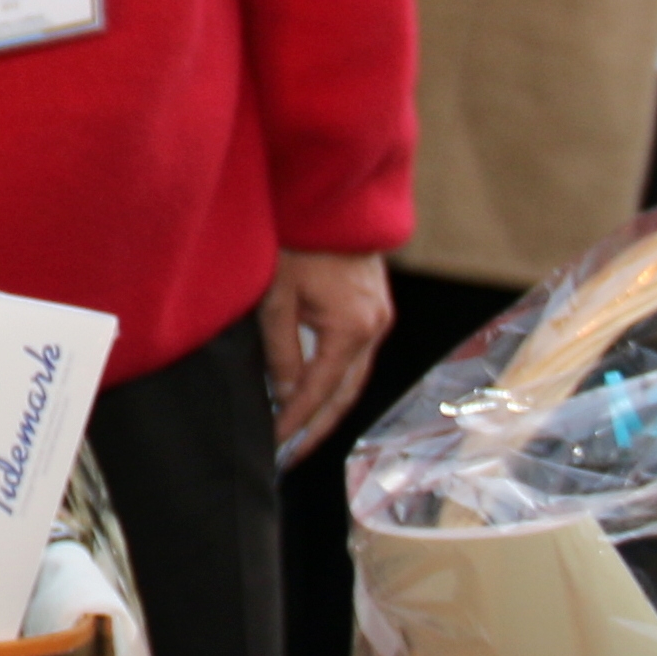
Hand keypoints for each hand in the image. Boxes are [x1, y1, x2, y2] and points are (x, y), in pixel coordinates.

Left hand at [259, 248, 393, 460]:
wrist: (332, 200)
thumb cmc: (299, 240)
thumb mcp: (277, 298)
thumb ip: (281, 351)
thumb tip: (286, 394)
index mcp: (351, 329)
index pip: (320, 392)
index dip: (296, 422)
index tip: (276, 445)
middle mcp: (374, 329)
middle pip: (345, 395)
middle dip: (317, 428)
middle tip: (291, 455)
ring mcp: (379, 319)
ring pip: (354, 379)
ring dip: (329, 407)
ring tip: (301, 432)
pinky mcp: (375, 309)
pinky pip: (357, 358)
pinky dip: (337, 380)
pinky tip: (318, 392)